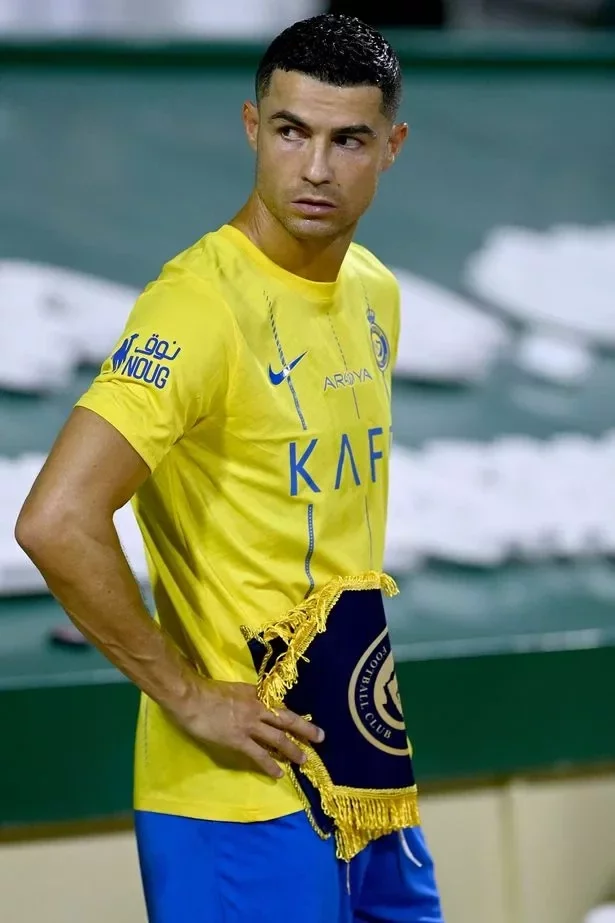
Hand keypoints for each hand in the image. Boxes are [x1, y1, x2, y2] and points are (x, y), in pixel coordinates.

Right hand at [171, 676, 324, 778]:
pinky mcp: (239, 740)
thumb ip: (245, 696)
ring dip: (293, 749)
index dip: (290, 715)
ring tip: (305, 759)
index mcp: (255, 694)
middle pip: (287, 720)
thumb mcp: (234, 688)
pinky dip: (270, 764)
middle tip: (320, 737)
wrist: (192, 697)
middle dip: (305, 728)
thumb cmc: (207, 691)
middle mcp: (258, 708)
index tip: (301, 721)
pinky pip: (259, 755)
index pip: (278, 705)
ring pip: (278, 738)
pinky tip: (279, 773)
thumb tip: (252, 704)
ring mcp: (250, 725)